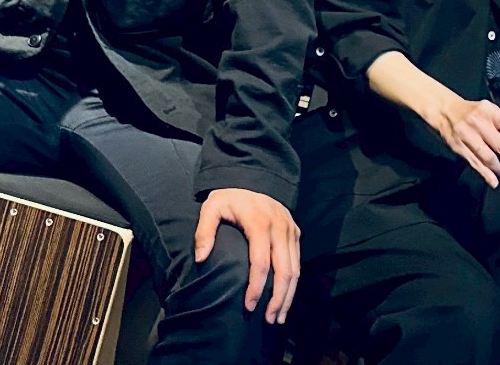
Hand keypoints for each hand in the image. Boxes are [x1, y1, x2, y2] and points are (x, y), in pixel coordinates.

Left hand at [194, 188, 299, 324]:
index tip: (249, 306)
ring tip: (277, 317)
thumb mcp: (211, 207)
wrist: (253, 179)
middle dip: (277, 298)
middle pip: (284, 270)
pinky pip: (298, 263)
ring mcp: (290, 230)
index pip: (261, 262)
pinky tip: (285, 300)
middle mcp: (280, 227)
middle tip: (268, 320)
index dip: (257, 287)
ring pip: (295, 269)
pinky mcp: (296, 233)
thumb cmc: (229, 198)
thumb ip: (204, 231)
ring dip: (288, 296)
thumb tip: (201, 258)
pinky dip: (293, 284)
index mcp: (259, 222)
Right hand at [431, 95, 499, 188]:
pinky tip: (494, 182)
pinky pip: (475, 163)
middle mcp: (480, 123)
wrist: (444, 110)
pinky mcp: (458, 147)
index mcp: (493, 112)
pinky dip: (486, 174)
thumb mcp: (497, 112)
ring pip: (489, 157)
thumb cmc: (475, 113)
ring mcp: (468, 135)